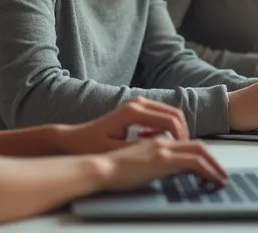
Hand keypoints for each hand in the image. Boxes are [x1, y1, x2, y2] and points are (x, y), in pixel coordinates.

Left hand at [55, 98, 190, 154]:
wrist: (74, 139)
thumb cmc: (91, 147)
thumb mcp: (116, 152)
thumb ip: (142, 150)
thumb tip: (165, 151)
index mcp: (134, 112)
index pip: (170, 121)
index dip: (180, 138)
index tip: (181, 154)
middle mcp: (138, 103)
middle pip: (175, 114)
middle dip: (182, 133)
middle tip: (182, 152)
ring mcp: (138, 103)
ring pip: (170, 113)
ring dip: (176, 130)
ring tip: (171, 149)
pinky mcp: (137, 108)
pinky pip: (162, 116)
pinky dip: (166, 128)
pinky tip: (156, 142)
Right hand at [89, 137, 228, 191]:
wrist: (98, 168)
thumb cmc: (109, 169)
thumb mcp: (134, 164)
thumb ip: (149, 164)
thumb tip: (159, 173)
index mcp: (154, 143)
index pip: (184, 144)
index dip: (199, 154)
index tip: (207, 167)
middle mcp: (162, 142)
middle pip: (197, 145)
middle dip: (213, 159)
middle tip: (220, 173)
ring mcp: (163, 149)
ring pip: (200, 152)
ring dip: (214, 165)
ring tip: (221, 179)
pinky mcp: (163, 159)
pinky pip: (194, 162)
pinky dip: (208, 170)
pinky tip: (212, 181)